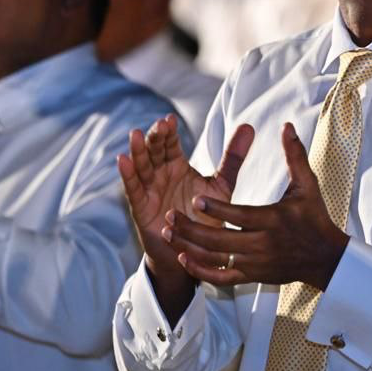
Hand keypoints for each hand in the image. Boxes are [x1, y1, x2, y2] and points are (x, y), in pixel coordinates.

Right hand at [118, 115, 252, 316]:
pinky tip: (122, 160)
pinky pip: (133, 189)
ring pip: (142, 166)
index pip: (171, 144)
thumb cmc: (205, 215)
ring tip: (136, 135)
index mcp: (177, 166)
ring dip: (138, 151)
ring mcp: (150, 189)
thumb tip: (249, 126)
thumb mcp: (221, 184)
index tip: (170, 119)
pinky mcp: (142, 207)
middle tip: (159, 125)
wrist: (196, 251)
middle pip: (155, 151)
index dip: (169, 132)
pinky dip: (128, 175)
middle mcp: (161, 174)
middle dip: (156, 138)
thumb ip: (233, 158)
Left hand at [163, 122, 349, 289]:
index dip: (217, 210)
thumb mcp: (307, 185)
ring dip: (189, 247)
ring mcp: (256, 263)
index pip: (240, 216)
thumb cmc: (314, 217)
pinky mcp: (252, 276)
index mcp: (273, 220)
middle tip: (169, 215)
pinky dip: (201, 271)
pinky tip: (184, 258)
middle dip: (192, 229)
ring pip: (216, 259)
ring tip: (168, 232)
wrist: (324, 258)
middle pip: (221, 240)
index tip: (195, 199)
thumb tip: (287, 126)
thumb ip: (295, 155)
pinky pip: (222, 278)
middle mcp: (262, 244)